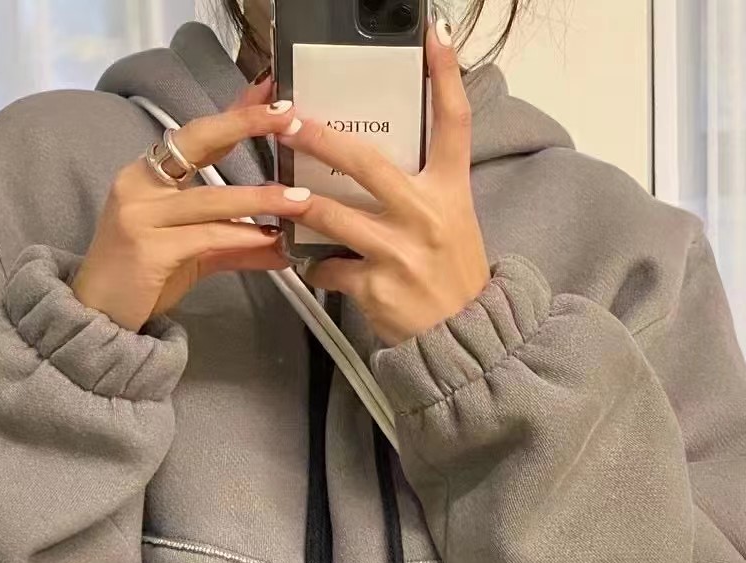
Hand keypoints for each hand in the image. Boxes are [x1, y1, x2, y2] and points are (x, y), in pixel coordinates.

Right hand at [73, 80, 310, 331]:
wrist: (99, 318)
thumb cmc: (142, 279)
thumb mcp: (192, 250)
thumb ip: (232, 236)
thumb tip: (282, 237)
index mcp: (146, 174)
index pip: (196, 135)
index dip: (235, 115)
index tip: (272, 97)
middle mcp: (138, 184)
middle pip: (198, 142)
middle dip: (246, 125)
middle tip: (291, 122)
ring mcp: (140, 215)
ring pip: (211, 198)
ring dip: (260, 199)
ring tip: (301, 201)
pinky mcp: (147, 248)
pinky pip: (205, 237)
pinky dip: (241, 236)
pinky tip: (269, 240)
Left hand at [277, 20, 489, 345]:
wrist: (464, 344)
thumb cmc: (452, 279)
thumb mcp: (453, 222)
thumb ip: (422, 189)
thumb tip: (374, 162)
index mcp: (451, 192)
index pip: (454, 123)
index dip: (445, 77)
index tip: (432, 35)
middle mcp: (426, 215)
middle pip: (366, 163)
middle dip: (320, 139)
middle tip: (288, 121)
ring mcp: (398, 252)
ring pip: (333, 216)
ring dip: (299, 205)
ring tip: (281, 196)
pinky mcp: (375, 288)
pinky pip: (329, 268)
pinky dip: (318, 267)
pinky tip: (316, 267)